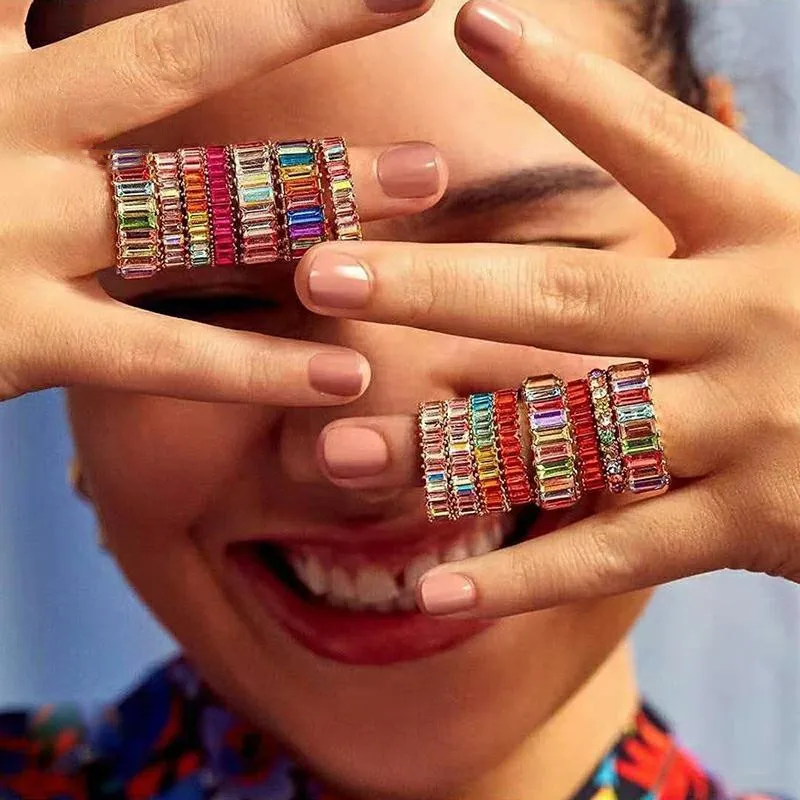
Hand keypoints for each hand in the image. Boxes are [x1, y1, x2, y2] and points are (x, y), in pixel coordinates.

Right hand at [0, 0, 444, 403]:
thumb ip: (15, 29)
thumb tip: (64, 5)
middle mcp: (1, 118)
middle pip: (180, 52)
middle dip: (302, 19)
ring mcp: (11, 229)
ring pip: (199, 204)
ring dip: (321, 192)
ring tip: (427, 179)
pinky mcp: (17, 339)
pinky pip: (166, 356)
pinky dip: (260, 367)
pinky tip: (349, 372)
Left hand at [292, 0, 799, 615]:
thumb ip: (730, 187)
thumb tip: (710, 90)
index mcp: (767, 230)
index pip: (648, 144)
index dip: (563, 86)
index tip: (472, 22)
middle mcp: (749, 319)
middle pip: (564, 302)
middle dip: (436, 287)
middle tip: (321, 274)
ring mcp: (747, 427)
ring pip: (568, 437)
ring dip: (446, 446)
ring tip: (335, 450)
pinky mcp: (750, 524)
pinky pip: (614, 553)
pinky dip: (524, 575)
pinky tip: (435, 591)